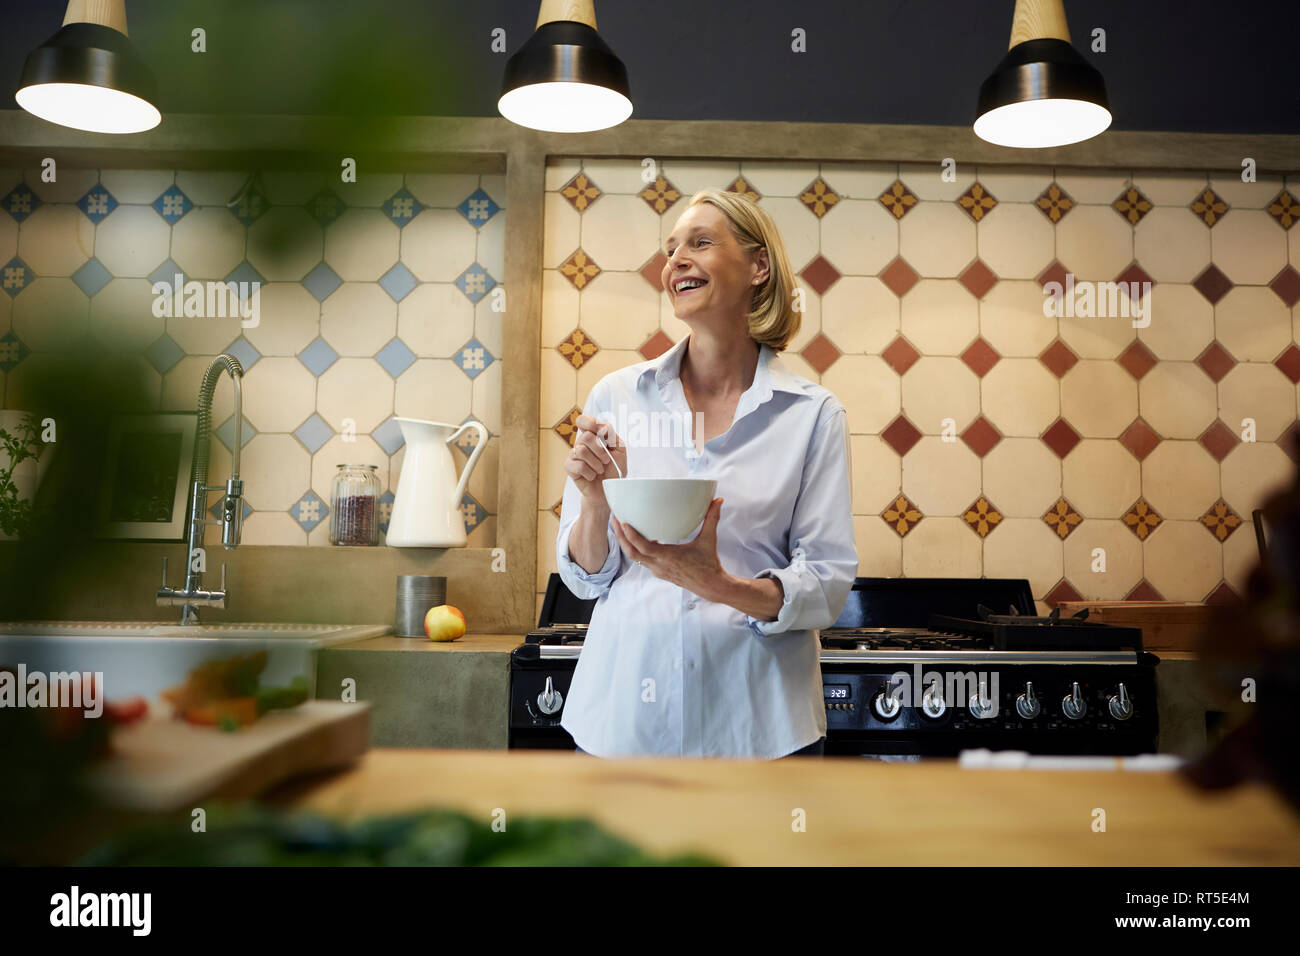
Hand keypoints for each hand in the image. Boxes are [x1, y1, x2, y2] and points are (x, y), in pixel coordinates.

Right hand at [564, 414, 627, 504]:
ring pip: (581, 450)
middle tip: (606, 460)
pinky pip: (577, 465)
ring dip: (596, 463)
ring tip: (600, 470)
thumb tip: (601, 426)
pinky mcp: (569, 467)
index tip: (600, 431)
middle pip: (586, 436)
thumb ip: (611, 435)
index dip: (589, 422)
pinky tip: (591, 476)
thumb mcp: (619, 450)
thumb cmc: (614, 469)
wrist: (609, 490)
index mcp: (594, 435)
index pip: (583, 420)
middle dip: (600, 451)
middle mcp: (582, 443)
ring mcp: (574, 454)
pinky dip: (589, 473)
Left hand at [612, 497, 726, 597]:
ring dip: (626, 543)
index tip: (623, 522)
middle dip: (621, 537)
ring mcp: (658, 570)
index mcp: (669, 557)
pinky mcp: (660, 572)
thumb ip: (712, 519)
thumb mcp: (709, 540)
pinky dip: (636, 549)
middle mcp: (660, 565)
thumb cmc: (710, 564)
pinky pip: (642, 560)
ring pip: (635, 557)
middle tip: (615, 520)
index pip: (643, 547)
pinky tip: (637, 538)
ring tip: (621, 527)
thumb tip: (718, 500)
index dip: (631, 536)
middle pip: (632, 552)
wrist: (711, 586)